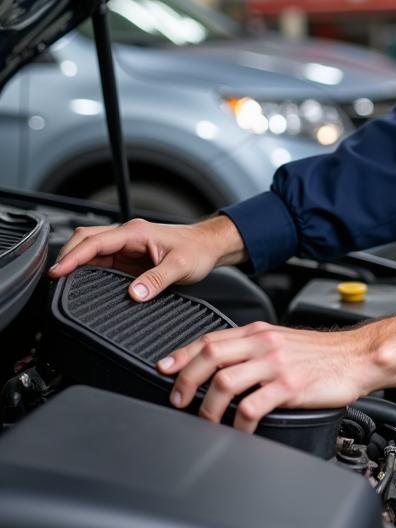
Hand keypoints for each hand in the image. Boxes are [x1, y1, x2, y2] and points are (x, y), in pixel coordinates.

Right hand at [49, 214, 246, 300]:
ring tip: (60, 283)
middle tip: (53, 280)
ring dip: (75, 263)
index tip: (56, 272)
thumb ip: (157, 280)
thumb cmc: (198, 250)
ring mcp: (126, 246)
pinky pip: (100, 260)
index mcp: (136, 232)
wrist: (209, 246)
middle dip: (67, 257)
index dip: (73, 257)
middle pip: (85, 240)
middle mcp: (127, 236)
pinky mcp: (128, 257)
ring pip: (90, 250)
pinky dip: (86, 269)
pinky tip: (80, 282)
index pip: (94, 241)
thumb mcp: (181, 267)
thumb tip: (133, 294)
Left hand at [157, 312, 395, 431]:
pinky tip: (237, 432)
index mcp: (260, 332)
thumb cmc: (324, 355)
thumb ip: (255, 350)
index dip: (182, 354)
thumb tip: (223, 366)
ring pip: (224, 381)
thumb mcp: (284, 342)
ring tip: (204, 421)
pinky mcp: (289, 387)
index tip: (164, 369)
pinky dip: (237, 423)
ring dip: (206, 406)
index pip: (211, 338)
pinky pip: (251, 407)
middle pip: (210, 356)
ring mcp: (276, 365)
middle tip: (178, 400)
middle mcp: (265, 344)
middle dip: (185, 380)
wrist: (359, 357)